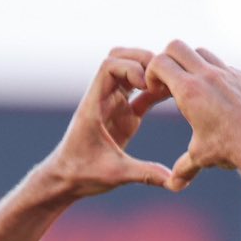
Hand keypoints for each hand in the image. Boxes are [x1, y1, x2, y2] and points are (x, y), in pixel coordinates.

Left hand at [37, 49, 174, 197]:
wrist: (66, 181)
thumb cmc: (81, 175)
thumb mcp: (114, 174)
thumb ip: (144, 174)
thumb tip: (172, 180)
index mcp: (94, 105)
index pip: (109, 66)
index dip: (130, 67)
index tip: (146, 85)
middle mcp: (103, 99)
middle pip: (120, 59)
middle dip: (143, 61)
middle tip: (165, 76)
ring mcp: (113, 105)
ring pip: (130, 71)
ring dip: (150, 72)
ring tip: (172, 84)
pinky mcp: (123, 115)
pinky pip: (141, 94)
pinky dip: (155, 90)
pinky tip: (174, 95)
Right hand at [143, 40, 240, 190]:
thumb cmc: (231, 150)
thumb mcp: (202, 158)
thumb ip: (184, 167)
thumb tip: (174, 185)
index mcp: (189, 91)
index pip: (159, 62)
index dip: (151, 73)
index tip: (155, 91)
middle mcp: (208, 76)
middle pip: (177, 46)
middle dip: (168, 59)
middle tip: (170, 82)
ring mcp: (230, 73)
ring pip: (203, 53)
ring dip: (194, 65)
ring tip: (196, 90)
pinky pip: (227, 68)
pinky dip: (218, 77)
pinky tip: (222, 100)